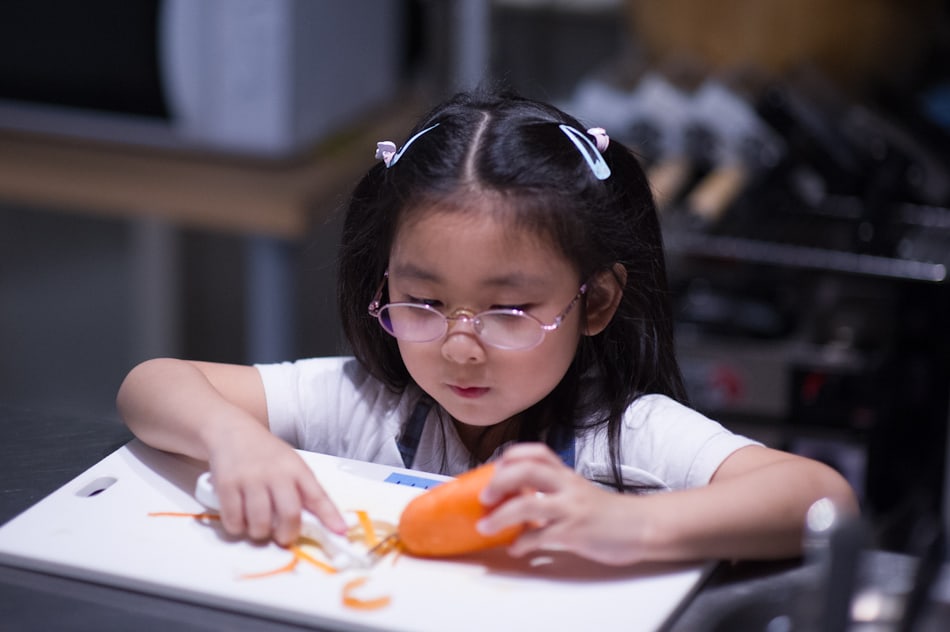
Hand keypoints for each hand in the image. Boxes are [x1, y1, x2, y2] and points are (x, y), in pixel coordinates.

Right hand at [207, 424, 344, 545]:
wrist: (232, 431)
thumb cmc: (265, 453)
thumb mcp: (290, 464)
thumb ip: (304, 490)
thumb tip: (323, 522)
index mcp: (296, 468)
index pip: (317, 495)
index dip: (330, 516)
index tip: (340, 531)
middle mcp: (276, 473)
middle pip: (289, 514)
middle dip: (287, 534)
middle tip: (282, 537)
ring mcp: (250, 479)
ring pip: (260, 523)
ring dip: (261, 533)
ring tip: (259, 527)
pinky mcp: (227, 485)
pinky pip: (234, 520)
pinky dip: (237, 528)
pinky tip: (240, 520)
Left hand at [477, 443, 648, 565]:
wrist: (641, 527)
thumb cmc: (608, 513)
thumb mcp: (579, 493)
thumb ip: (554, 491)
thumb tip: (519, 500)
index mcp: (567, 475)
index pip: (537, 453)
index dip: (512, 456)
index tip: (495, 466)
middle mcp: (567, 487)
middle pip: (526, 471)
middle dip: (499, 482)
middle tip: (484, 496)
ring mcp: (570, 509)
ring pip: (528, 505)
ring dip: (500, 517)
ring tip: (486, 526)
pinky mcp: (574, 533)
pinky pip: (541, 537)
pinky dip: (523, 544)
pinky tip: (517, 548)